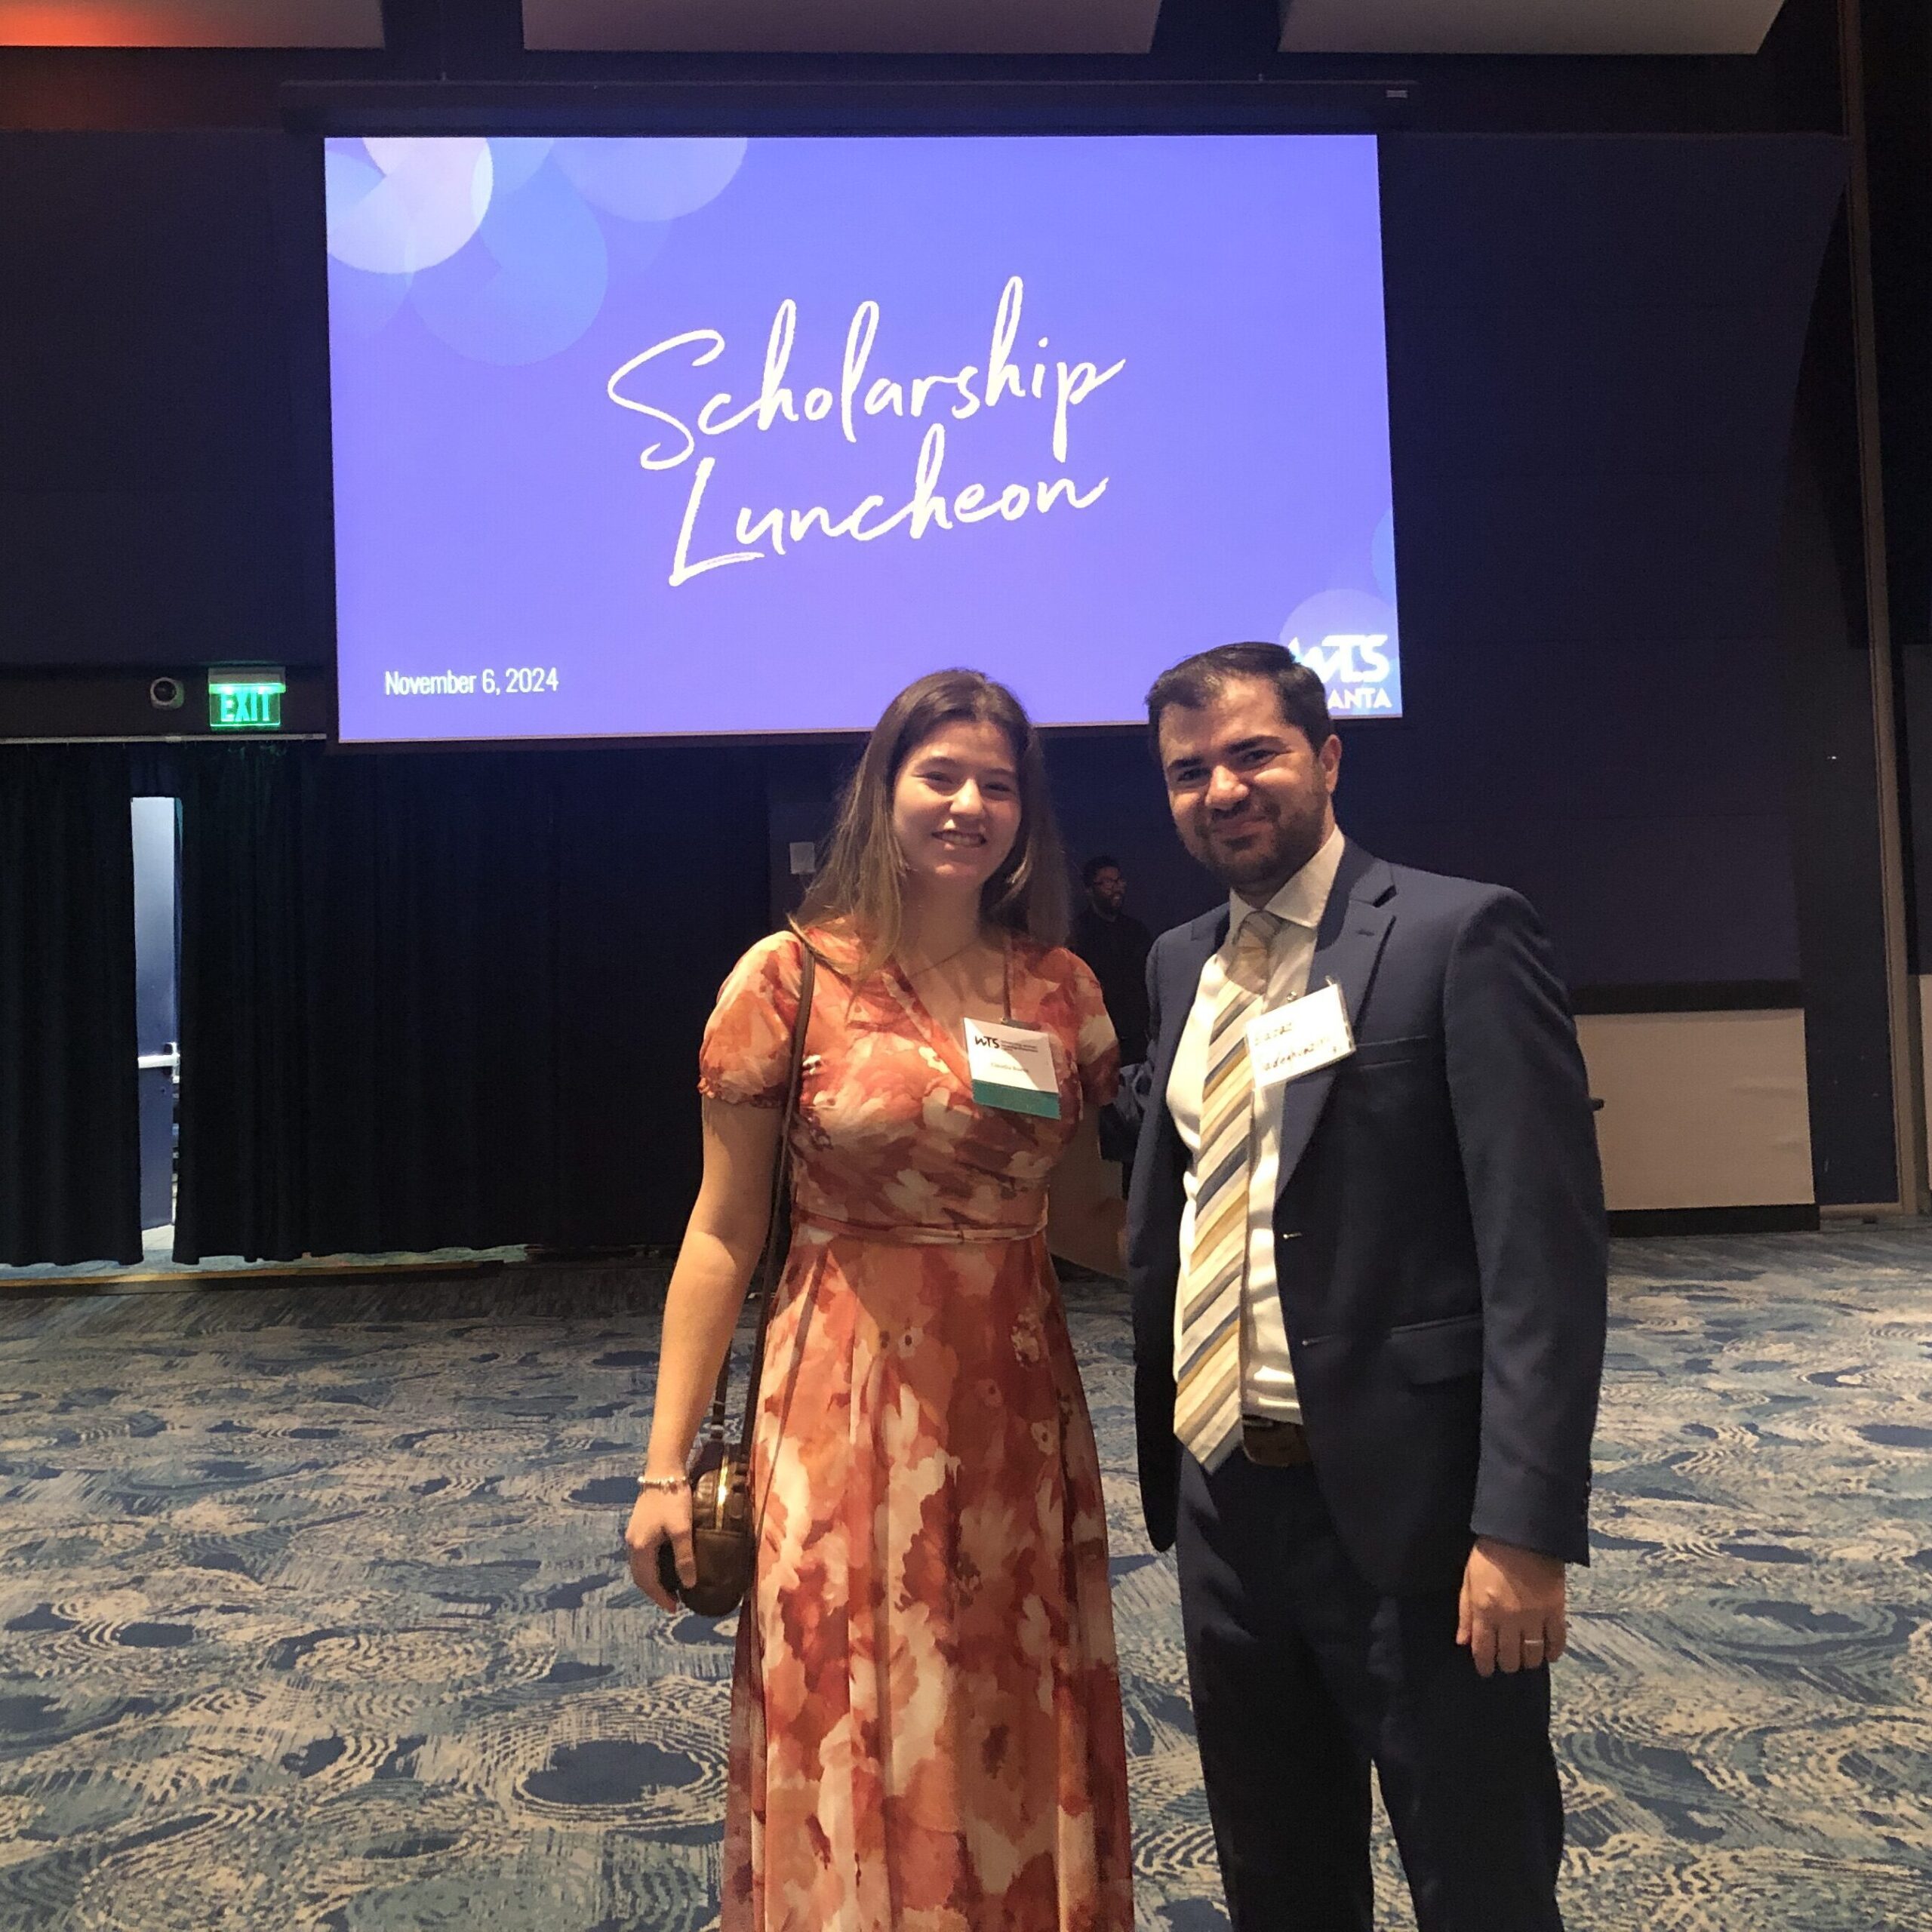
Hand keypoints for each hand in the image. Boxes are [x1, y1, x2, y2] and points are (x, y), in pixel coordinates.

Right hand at [625, 1481, 694, 1611]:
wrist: (663, 1470)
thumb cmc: (673, 1499)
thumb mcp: (682, 1528)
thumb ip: (685, 1557)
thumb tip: (689, 1584)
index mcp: (640, 1547)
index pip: (648, 1582)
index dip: (660, 1597)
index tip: (675, 1608)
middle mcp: (632, 1543)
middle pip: (640, 1577)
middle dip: (654, 1592)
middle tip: (672, 1602)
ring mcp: (633, 1534)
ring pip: (639, 1567)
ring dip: (652, 1580)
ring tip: (669, 1588)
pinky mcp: (638, 1526)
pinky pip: (641, 1556)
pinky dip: (650, 1568)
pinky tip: (663, 1566)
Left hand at [1457, 1536, 1566, 1677]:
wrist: (1522, 1533)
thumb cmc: (1489, 1553)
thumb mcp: (1468, 1579)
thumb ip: (1465, 1613)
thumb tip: (1463, 1642)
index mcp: (1484, 1610)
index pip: (1484, 1650)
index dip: (1484, 1665)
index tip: (1486, 1671)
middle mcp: (1509, 1619)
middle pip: (1509, 1657)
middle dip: (1506, 1664)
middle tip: (1507, 1661)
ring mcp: (1534, 1616)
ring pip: (1532, 1654)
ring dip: (1528, 1661)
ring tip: (1526, 1658)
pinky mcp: (1556, 1610)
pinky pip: (1557, 1641)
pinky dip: (1553, 1652)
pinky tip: (1548, 1653)